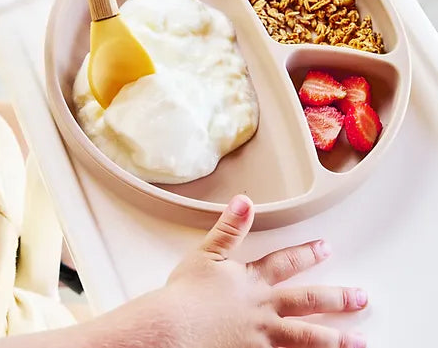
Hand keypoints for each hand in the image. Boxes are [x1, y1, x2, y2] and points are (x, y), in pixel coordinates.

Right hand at [164, 195, 367, 347]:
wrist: (174, 330)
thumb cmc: (186, 295)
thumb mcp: (206, 254)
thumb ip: (229, 228)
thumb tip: (244, 201)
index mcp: (251, 282)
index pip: (285, 263)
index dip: (306, 254)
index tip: (325, 248)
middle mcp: (263, 310)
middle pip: (306, 301)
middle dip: (336, 298)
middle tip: (361, 298)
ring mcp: (262, 339)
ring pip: (307, 338)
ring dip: (336, 339)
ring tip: (360, 341)